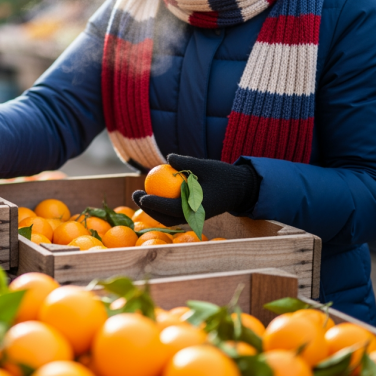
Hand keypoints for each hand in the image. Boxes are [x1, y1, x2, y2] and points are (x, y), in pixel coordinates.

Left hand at [132, 154, 259, 226]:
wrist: (240, 190)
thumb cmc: (224, 176)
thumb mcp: (206, 166)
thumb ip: (187, 163)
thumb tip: (168, 157)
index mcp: (200, 207)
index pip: (173, 208)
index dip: (155, 204)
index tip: (142, 195)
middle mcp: (196, 217)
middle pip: (166, 218)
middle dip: (148, 209)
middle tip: (135, 194)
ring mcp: (194, 218)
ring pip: (169, 219)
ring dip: (153, 210)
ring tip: (139, 195)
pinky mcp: (193, 216)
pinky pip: (174, 214)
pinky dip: (161, 208)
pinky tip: (151, 195)